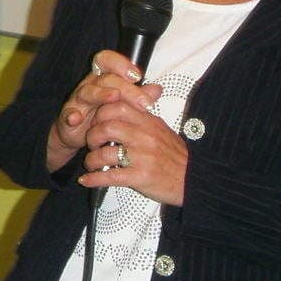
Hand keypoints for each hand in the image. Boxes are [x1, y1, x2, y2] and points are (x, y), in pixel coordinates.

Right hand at [46, 50, 156, 171]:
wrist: (78, 136)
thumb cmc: (101, 116)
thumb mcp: (122, 106)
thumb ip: (138, 96)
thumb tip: (158, 89)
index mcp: (103, 79)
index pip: (108, 61)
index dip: (121, 63)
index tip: (138, 75)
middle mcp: (90, 85)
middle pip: (105, 78)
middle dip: (126, 88)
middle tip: (143, 102)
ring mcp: (78, 100)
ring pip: (87, 91)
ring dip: (101, 94)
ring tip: (114, 97)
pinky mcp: (68, 116)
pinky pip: (68, 113)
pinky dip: (71, 115)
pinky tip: (76, 118)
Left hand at [77, 83, 186, 205]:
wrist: (193, 179)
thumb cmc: (175, 155)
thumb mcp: (161, 128)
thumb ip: (142, 115)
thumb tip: (125, 100)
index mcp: (149, 122)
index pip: (118, 106)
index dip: (100, 114)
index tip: (97, 123)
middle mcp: (145, 136)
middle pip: (106, 127)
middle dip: (92, 136)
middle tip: (92, 143)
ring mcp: (142, 157)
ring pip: (105, 153)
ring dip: (91, 159)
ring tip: (90, 163)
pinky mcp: (141, 177)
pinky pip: (110, 176)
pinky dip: (94, 178)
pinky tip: (86, 180)